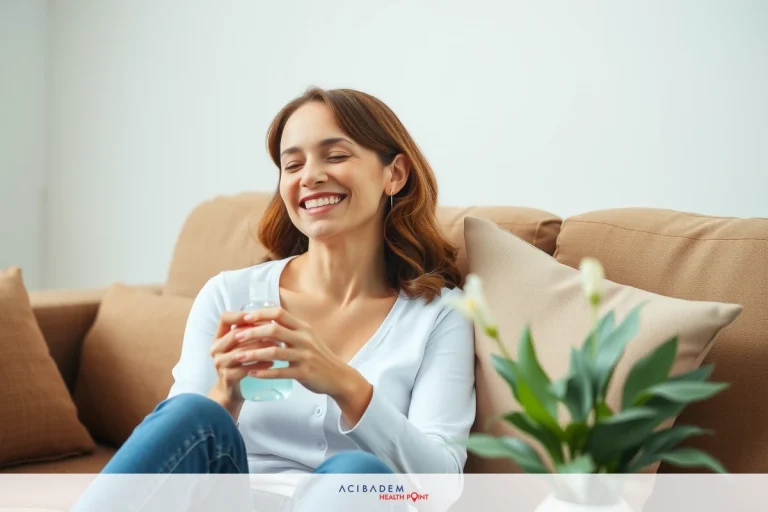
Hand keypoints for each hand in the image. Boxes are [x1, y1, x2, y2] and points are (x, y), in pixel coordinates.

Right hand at [208, 311, 277, 407]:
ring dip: (260, 348)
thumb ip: (249, 331)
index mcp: (219, 337)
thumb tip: (272, 314)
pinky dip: (260, 365)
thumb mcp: (241, 346)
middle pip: (235, 334)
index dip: (241, 315)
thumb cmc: (240, 364)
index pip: (225, 318)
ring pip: (241, 352)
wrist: (231, 391)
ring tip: (277, 347)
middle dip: (257, 332)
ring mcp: (219, 364)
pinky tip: (272, 363)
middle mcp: (216, 349)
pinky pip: (245, 369)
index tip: (259, 315)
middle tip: (276, 332)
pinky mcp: (227, 377)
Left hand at [233, 307, 369, 403]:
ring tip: (238, 357)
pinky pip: (280, 372)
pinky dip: (264, 372)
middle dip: (252, 333)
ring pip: (274, 352)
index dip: (261, 314)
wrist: (338, 376)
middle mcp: (304, 339)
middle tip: (236, 337)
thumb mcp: (308, 338)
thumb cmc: (318, 357)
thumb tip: (266, 321)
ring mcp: (305, 356)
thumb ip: (290, 330)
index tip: (245, 318)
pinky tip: (251, 373)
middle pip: (274, 330)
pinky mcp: (304, 373)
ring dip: (253, 353)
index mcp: (303, 328)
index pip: (279, 313)